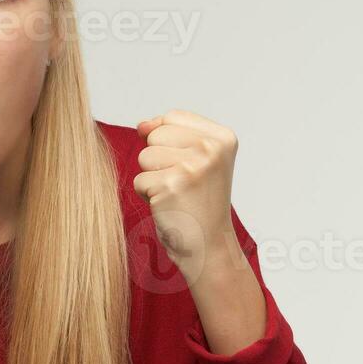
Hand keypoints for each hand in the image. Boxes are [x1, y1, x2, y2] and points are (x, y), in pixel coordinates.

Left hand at [132, 110, 242, 275]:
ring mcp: (193, 166)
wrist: (208, 246)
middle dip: (159, 160)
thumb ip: (170, 133)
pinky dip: (147, 195)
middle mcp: (212, 149)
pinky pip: (139, 179)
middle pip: (156, 135)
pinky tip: (169, 205)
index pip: (173, 117)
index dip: (168, 141)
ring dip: (152, 178)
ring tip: (175, 194)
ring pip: (145, 156)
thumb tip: (141, 125)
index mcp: (223, 137)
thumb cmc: (198, 203)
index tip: (188, 167)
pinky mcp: (172, 185)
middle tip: (182, 184)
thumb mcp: (196, 160)